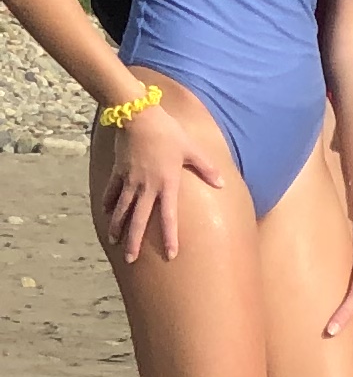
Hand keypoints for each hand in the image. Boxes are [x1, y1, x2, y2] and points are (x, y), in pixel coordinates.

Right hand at [96, 88, 231, 263]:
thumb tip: (221, 183)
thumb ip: (206, 168)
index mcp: (167, 184)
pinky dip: (108, 204)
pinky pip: (111, 192)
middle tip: (130, 259)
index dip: (170, 237)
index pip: (169, 217)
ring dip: (118, 227)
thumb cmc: (169, 133)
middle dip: (134, 241)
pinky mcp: (117, 172)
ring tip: (115, 242)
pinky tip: (107, 214)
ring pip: (122, 210)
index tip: (171, 255)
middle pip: (139, 220)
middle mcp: (146, 187)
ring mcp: (129, 181)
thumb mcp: (192, 149)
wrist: (138, 117)